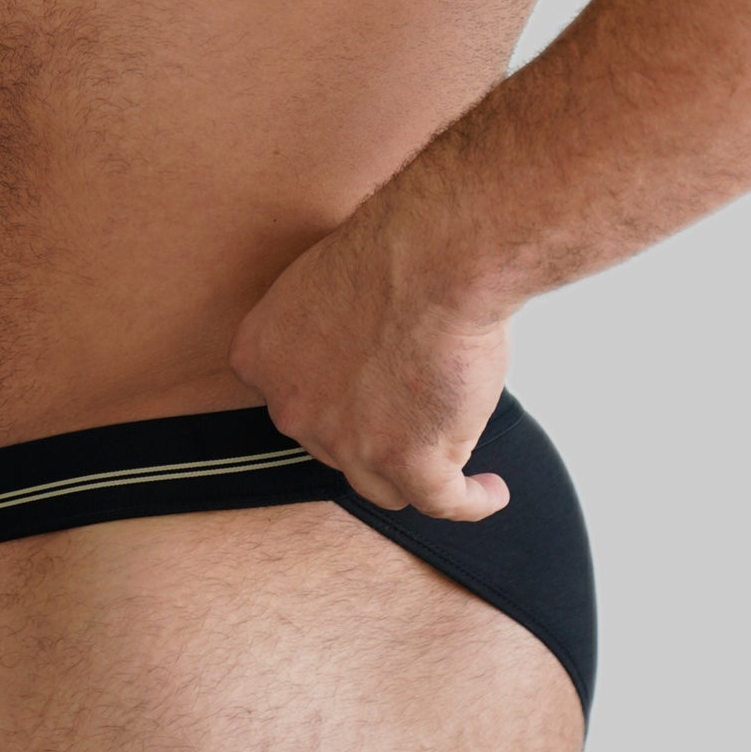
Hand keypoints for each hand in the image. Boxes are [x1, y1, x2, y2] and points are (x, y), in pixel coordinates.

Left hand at [229, 194, 512, 521]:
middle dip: (370, 432)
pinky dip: (470, 500)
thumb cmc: (392, 250)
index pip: (292, 399)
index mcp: (261, 357)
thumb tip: (362, 355)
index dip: (330, 401)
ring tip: (447, 462)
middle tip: (411, 412)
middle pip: (334, 445)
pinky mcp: (410, 463)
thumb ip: (326, 330)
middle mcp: (293, 409)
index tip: (359, 399)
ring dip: (413, 475)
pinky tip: (489, 491)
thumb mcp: (322, 283)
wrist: (433, 255)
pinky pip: (443, 501)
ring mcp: (349, 444)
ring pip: (381, 483)